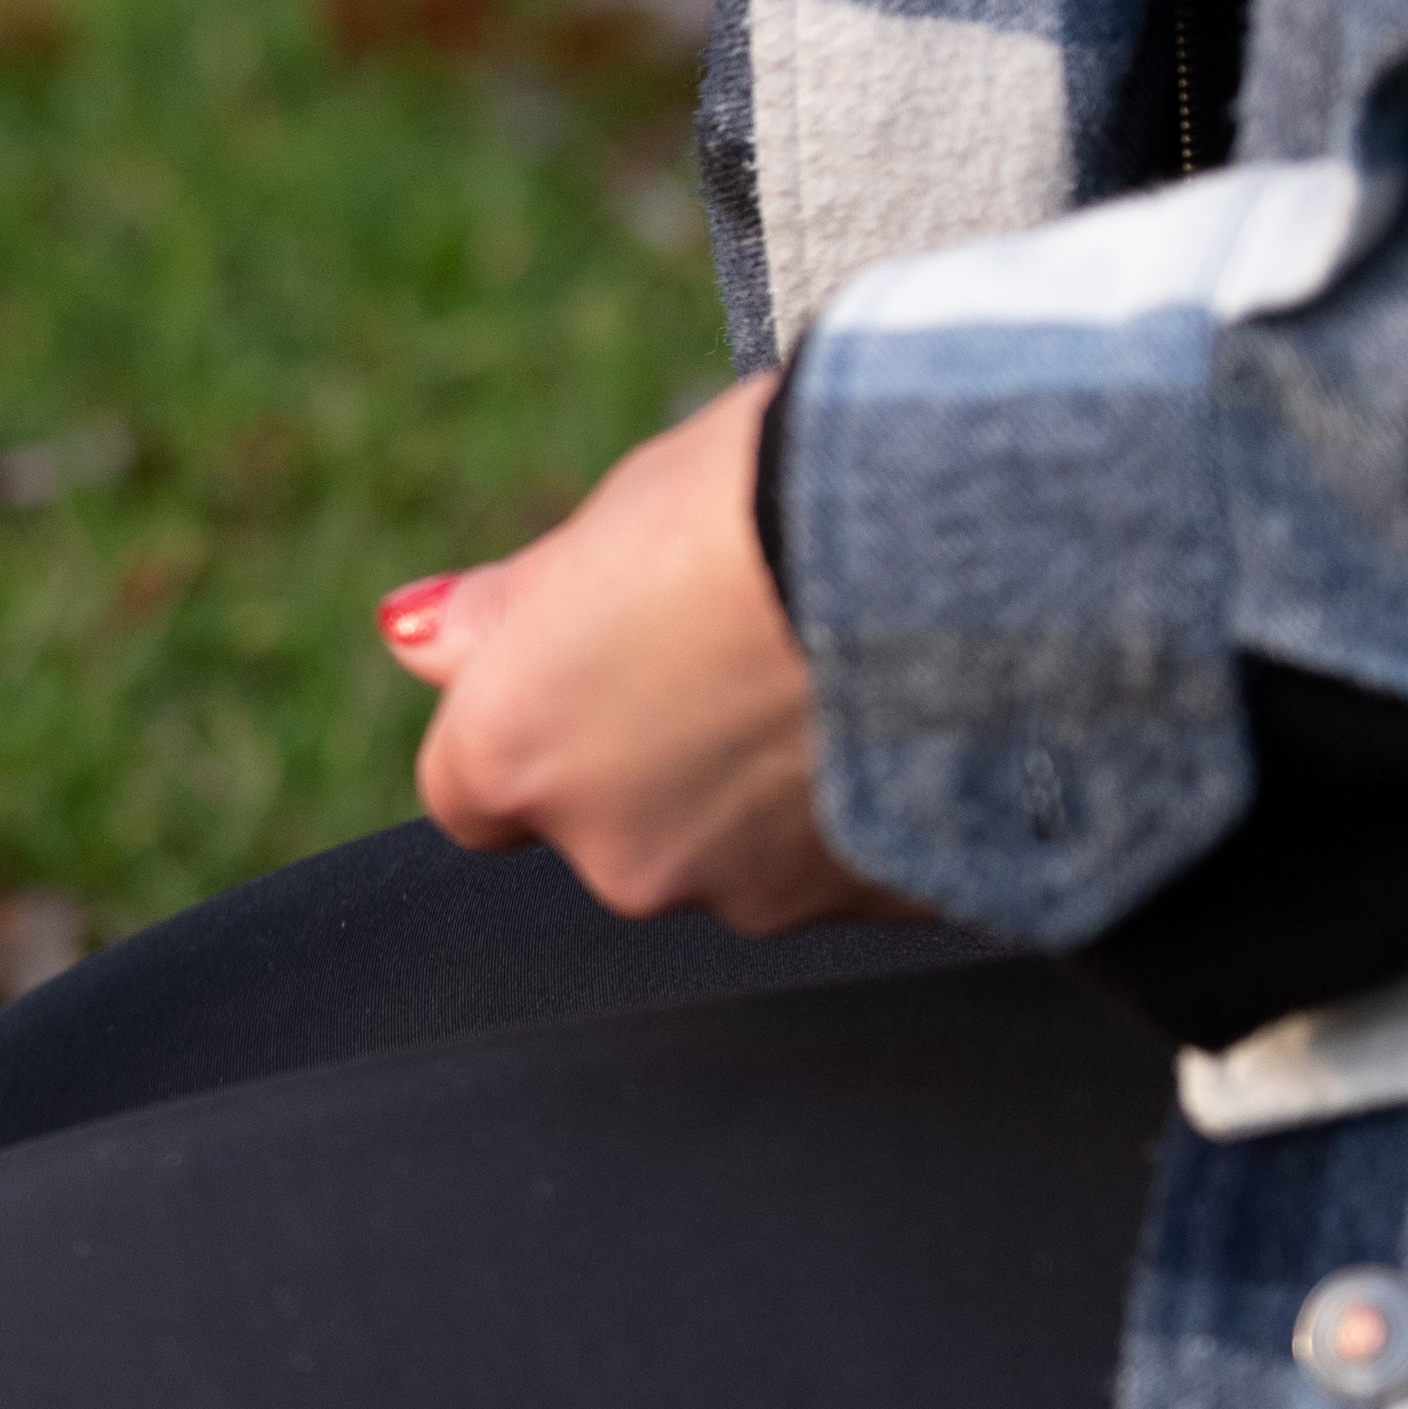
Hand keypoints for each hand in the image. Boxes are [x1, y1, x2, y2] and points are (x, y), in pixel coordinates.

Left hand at [385, 374, 918, 935]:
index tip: (604, 666)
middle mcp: (616, 853)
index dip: (538, 725)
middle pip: (612, 828)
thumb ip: (511, 609)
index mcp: (519, 749)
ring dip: (773, 789)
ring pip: (737, 857)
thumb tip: (414, 637)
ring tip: (847, 665)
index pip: (471, 789)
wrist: (993, 537)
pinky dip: (872, 810)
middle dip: (665, 758)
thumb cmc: (783, 495)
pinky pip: (854, 868)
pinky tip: (921, 714)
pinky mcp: (877, 913)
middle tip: (752, 640)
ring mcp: (751, 897)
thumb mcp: (619, 514)